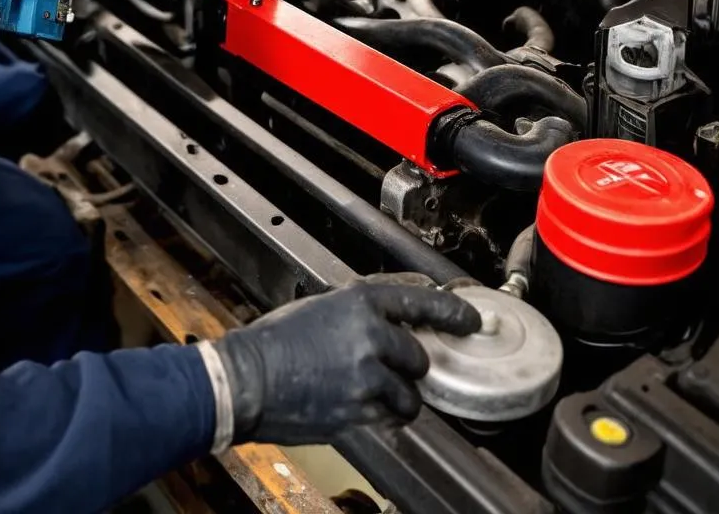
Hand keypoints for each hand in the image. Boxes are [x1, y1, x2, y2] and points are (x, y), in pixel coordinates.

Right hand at [209, 277, 481, 445]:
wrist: (248, 378)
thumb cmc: (274, 341)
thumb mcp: (319, 307)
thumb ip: (358, 311)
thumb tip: (393, 320)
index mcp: (359, 302)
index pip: (420, 301)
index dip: (452, 310)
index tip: (470, 319)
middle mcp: (369, 336)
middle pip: (419, 357)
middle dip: (408, 366)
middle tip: (388, 368)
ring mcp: (366, 375)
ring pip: (410, 394)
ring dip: (400, 396)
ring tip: (373, 392)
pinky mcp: (359, 410)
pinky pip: (390, 417)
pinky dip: (383, 414)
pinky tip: (359, 405)